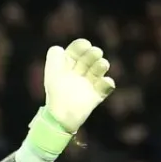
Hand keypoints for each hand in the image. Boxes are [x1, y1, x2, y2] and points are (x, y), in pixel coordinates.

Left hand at [30, 39, 116, 157]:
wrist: (61, 116)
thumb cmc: (55, 93)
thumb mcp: (52, 72)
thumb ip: (54, 56)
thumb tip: (61, 48)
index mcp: (68, 64)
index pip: (77, 50)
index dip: (81, 46)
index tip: (85, 45)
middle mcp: (79, 71)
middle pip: (90, 57)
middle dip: (94, 54)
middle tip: (96, 53)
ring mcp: (89, 83)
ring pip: (100, 69)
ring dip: (102, 65)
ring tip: (102, 65)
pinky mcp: (97, 95)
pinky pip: (106, 87)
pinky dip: (108, 83)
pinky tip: (105, 82)